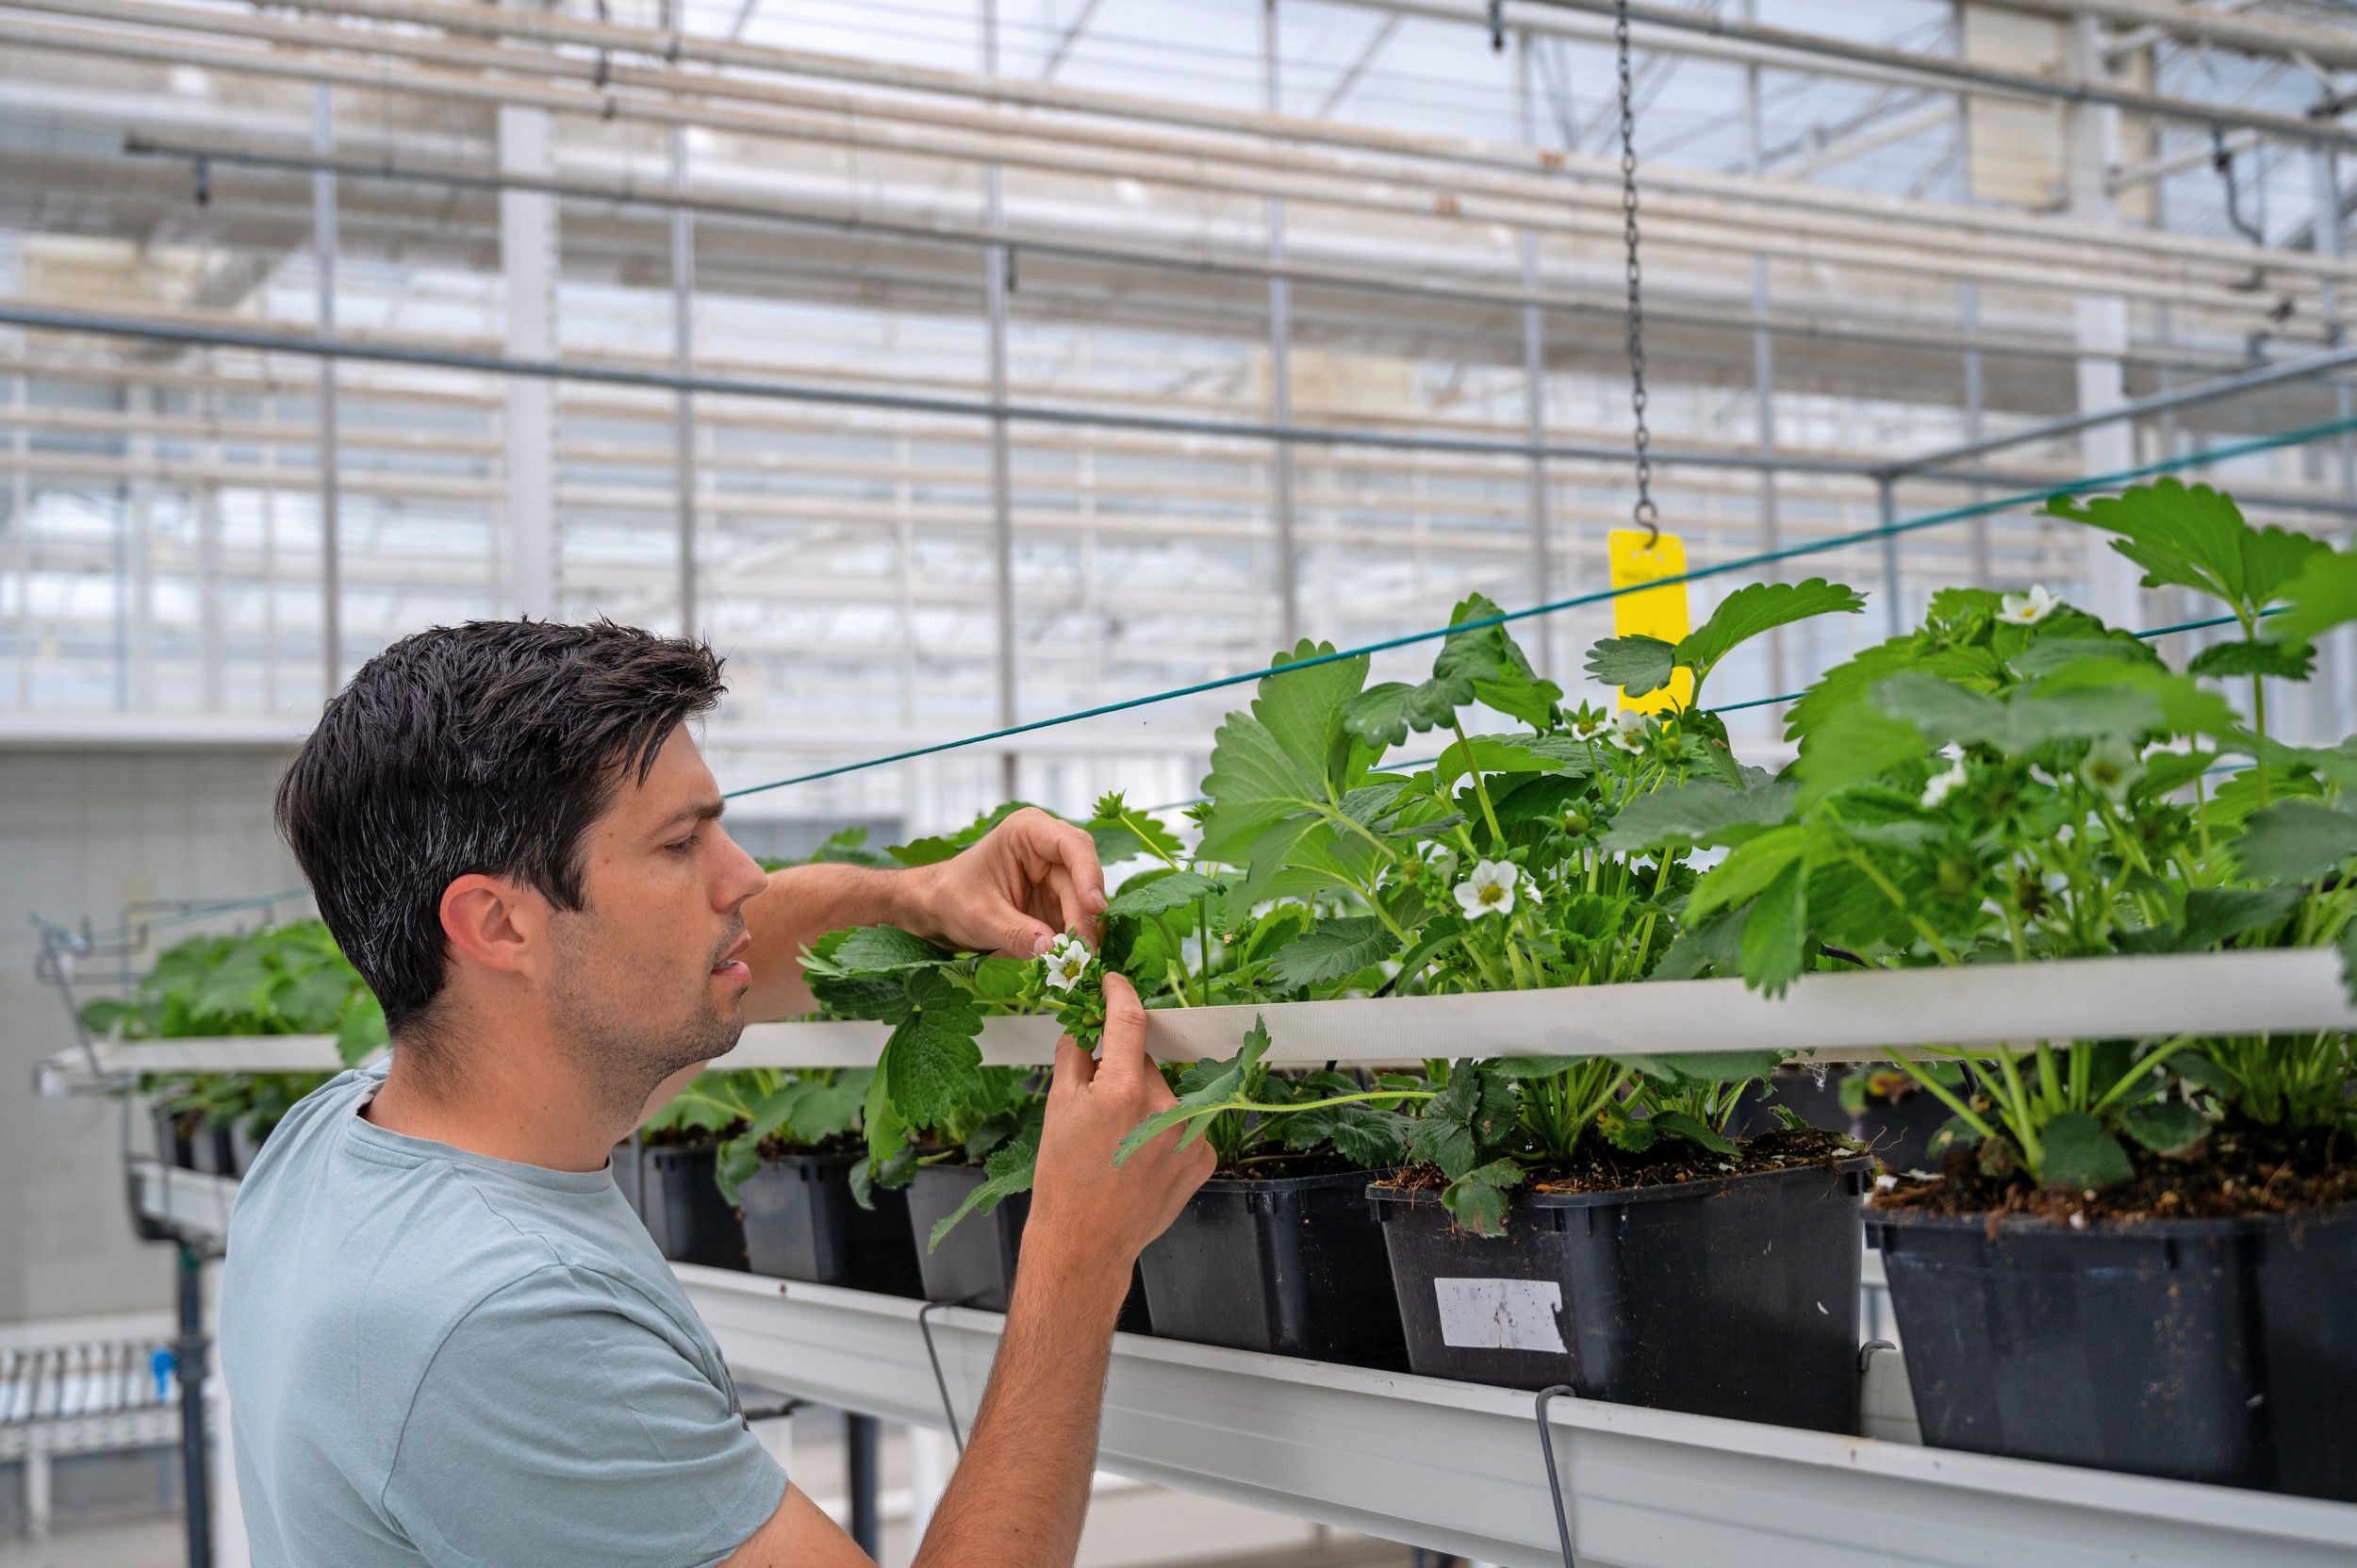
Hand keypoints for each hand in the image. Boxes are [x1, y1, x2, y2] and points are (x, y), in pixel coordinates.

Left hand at [906, 807, 1105, 957]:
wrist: (938, 909)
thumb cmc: (953, 898)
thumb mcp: (981, 917)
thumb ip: (1016, 933)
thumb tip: (1051, 950)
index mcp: (1028, 832)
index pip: (1071, 845)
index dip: (1088, 873)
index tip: (1094, 906)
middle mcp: (1049, 848)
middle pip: (1083, 878)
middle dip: (1084, 915)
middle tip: (1084, 952)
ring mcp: (1056, 875)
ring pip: (1084, 902)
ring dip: (1083, 932)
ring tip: (1078, 962)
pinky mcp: (1058, 900)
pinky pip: (1076, 919)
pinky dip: (1076, 939)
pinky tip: (1073, 960)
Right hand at [1025, 975, 1213, 1288]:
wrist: (1086, 1242)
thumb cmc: (1064, 1178)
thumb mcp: (1057, 1108)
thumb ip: (1074, 1057)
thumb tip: (1084, 1025)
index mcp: (1123, 1091)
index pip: (1129, 1021)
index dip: (1121, 994)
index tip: (1114, 983)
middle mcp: (1165, 1108)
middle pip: (1144, 1063)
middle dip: (1123, 1071)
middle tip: (1100, 1104)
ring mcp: (1190, 1135)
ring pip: (1166, 1094)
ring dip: (1147, 1103)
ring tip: (1120, 1141)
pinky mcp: (1205, 1158)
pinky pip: (1184, 1124)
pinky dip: (1165, 1131)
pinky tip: (1141, 1157)